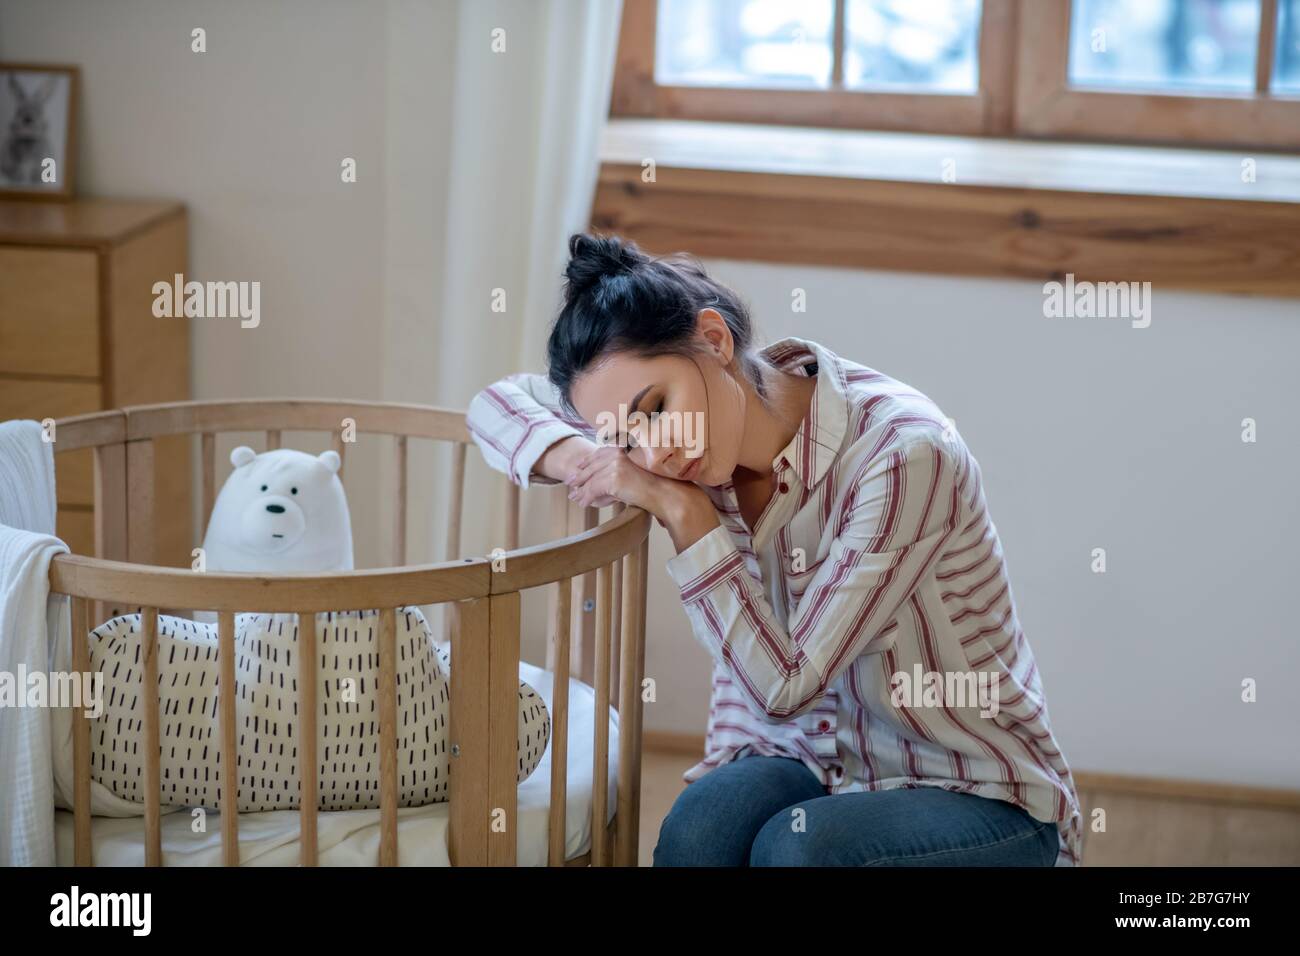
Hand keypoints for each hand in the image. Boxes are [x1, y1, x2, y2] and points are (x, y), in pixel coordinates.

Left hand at [565, 444, 680, 519]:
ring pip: (591, 480)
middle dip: (579, 477)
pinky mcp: (613, 478)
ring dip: (581, 491)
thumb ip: (616, 472)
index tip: (577, 469)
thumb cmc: (653, 485)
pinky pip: (594, 490)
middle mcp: (616, 454)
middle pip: (591, 466)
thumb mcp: (632, 473)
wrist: (663, 492)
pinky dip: (586, 498)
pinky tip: (583, 504)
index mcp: (621, 449)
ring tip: (575, 498)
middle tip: (570, 485)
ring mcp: (614, 465)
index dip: (586, 462)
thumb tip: (598, 480)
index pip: (598, 454)